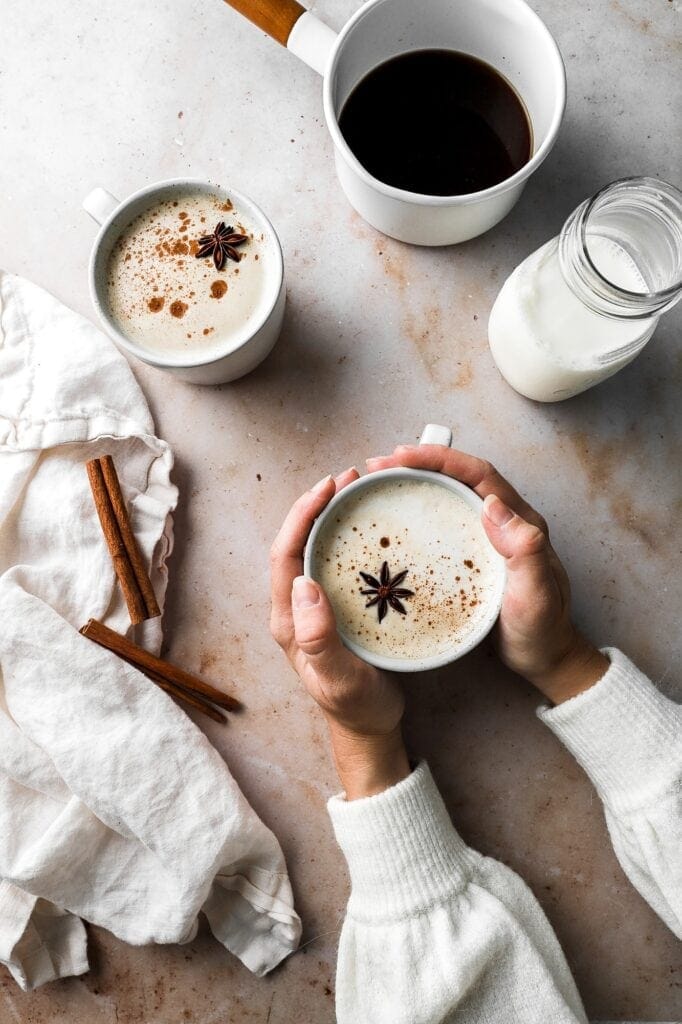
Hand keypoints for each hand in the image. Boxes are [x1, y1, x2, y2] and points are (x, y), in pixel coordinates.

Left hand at [270, 469, 409, 797]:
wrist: (370, 726)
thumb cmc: (354, 706)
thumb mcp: (337, 679)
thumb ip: (319, 638)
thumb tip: (304, 585)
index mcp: (288, 618)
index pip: (285, 554)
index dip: (302, 516)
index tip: (328, 487)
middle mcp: (297, 606)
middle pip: (298, 542)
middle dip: (318, 504)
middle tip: (350, 477)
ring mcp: (316, 606)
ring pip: (317, 548)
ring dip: (333, 515)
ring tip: (359, 489)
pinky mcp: (338, 607)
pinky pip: (338, 561)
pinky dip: (350, 535)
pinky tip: (372, 524)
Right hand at [366, 445, 608, 703]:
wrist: (545, 658)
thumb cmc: (542, 628)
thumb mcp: (537, 594)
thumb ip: (525, 550)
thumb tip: (492, 505)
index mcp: (521, 521)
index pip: (479, 475)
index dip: (442, 460)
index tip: (403, 457)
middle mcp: (504, 522)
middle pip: (459, 478)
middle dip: (420, 463)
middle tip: (378, 465)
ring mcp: (486, 538)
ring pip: (449, 496)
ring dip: (414, 483)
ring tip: (378, 482)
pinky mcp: (471, 555)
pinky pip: (442, 522)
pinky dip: (416, 511)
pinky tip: (392, 519)